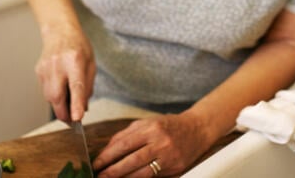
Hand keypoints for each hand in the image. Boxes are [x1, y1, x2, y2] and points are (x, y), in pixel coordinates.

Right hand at [35, 26, 94, 121]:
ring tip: (69, 102)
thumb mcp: (91, 63)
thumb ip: (88, 86)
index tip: (77, 118)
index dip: (76, 104)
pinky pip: (46, 90)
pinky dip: (54, 95)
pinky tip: (61, 88)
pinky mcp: (38, 71)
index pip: (76, 86)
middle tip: (72, 120)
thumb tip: (83, 108)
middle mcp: (57, 64)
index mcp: (74, 60)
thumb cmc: (78, 46)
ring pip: (49, 96)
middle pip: (56, 96)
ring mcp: (45, 68)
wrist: (59, 31)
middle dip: (64, 113)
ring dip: (59, 105)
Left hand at [93, 113, 210, 177]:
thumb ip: (127, 134)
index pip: (124, 143)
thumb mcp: (148, 123)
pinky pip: (152, 177)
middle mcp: (161, 142)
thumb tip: (106, 150)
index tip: (96, 163)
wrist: (197, 130)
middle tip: (99, 176)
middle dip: (113, 171)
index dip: (108, 155)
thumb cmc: (169, 126)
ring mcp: (169, 157)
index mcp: (152, 128)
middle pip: (132, 160)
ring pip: (141, 172)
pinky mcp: (175, 168)